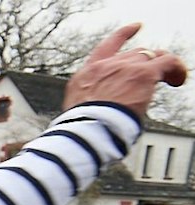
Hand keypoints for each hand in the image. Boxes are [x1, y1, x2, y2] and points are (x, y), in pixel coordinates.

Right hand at [65, 25, 187, 116]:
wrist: (88, 128)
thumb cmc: (83, 126)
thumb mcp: (78, 108)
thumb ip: (94, 100)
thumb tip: (107, 108)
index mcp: (88, 73)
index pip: (108, 46)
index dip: (124, 34)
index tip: (136, 27)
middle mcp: (107, 65)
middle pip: (135, 53)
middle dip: (146, 62)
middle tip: (155, 75)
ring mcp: (126, 67)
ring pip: (152, 55)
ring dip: (162, 66)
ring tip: (170, 78)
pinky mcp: (143, 73)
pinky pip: (168, 62)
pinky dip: (176, 69)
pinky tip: (177, 79)